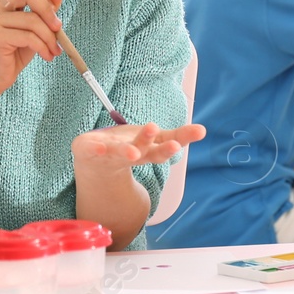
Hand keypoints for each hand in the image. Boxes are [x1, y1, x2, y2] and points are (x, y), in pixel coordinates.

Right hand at [0, 0, 64, 98]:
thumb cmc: (14, 52)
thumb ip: (45, 10)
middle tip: (58, 28)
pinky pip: (29, 37)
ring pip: (32, 19)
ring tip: (54, 50)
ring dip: (50, 37)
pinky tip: (47, 56)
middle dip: (48, 10)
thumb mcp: (34, 29)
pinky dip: (43, 47)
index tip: (51, 13)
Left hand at [71, 122, 204, 177]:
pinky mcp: (89, 149)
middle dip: (156, 149)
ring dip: (128, 151)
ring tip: (134, 151)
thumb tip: (203, 130)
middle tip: (170, 146)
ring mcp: (109, 153)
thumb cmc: (129, 147)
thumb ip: (178, 135)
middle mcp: (129, 154)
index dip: (169, 147)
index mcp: (145, 152)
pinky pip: (91, 149)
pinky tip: (99, 147)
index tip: (179, 144)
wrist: (95, 162)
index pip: (160, 150)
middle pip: (144, 152)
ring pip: (120, 152)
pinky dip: (95, 149)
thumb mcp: (154, 140)